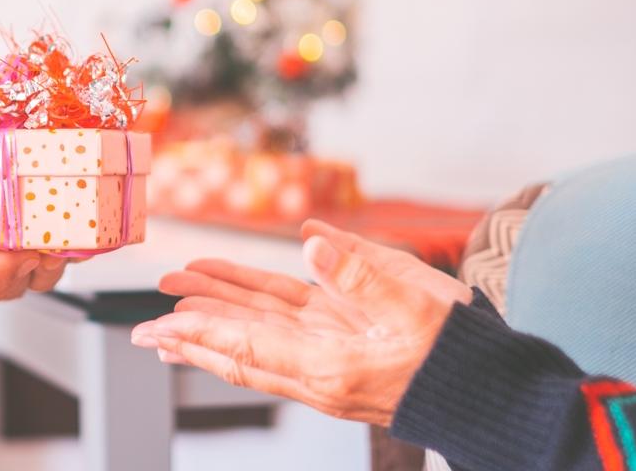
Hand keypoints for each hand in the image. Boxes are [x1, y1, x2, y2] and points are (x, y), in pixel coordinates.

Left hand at [131, 220, 471, 425]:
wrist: (493, 394)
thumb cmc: (461, 353)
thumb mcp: (419, 305)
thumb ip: (363, 273)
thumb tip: (311, 241)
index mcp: (332, 367)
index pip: (249, 348)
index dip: (203, 334)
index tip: (161, 325)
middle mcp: (319, 369)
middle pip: (240, 349)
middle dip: (191, 333)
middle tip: (143, 326)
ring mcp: (327, 358)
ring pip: (256, 336)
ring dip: (214, 317)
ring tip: (173, 301)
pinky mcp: (339, 346)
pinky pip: (282, 327)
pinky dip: (250, 312)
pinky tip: (230, 294)